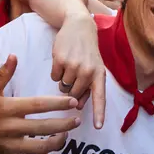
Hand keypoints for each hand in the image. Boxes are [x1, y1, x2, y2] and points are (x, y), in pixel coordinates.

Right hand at [0, 55, 80, 153]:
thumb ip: (2, 75)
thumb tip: (14, 55)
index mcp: (5, 109)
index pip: (37, 105)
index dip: (57, 104)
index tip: (72, 102)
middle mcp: (8, 128)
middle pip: (44, 127)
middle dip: (64, 124)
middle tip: (77, 120)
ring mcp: (7, 147)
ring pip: (40, 147)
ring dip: (57, 142)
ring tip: (66, 135)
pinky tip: (47, 152)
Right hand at [51, 13, 106, 128]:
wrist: (79, 26)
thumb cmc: (87, 51)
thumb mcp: (94, 68)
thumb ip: (89, 87)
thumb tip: (79, 106)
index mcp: (99, 75)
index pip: (100, 98)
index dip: (99, 113)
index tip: (99, 127)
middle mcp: (88, 71)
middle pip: (74, 96)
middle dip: (71, 90)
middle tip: (75, 74)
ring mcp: (74, 66)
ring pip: (63, 87)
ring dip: (63, 80)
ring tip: (70, 64)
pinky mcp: (60, 60)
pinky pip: (54, 77)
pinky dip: (56, 71)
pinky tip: (62, 59)